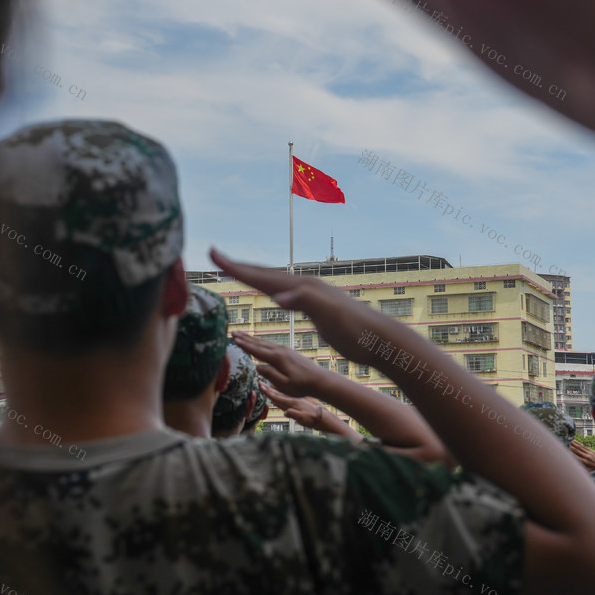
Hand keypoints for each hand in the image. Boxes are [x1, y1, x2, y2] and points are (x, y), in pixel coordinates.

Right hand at [210, 249, 380, 365]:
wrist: (380, 339)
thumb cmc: (356, 331)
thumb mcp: (330, 315)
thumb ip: (305, 301)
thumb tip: (277, 298)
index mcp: (301, 287)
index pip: (261, 276)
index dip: (236, 268)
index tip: (213, 255)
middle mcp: (304, 286)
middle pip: (264, 273)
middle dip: (238, 265)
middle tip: (215, 255)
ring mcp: (310, 295)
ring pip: (273, 282)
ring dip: (252, 275)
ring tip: (235, 270)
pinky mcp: (315, 307)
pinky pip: (284, 294)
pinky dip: (270, 290)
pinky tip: (271, 295)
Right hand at [231, 332, 330, 397]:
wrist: (319, 380)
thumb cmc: (301, 385)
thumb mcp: (284, 385)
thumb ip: (270, 375)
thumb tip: (257, 367)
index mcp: (277, 358)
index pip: (257, 350)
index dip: (245, 345)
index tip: (234, 339)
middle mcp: (280, 351)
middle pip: (259, 343)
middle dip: (245, 337)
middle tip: (232, 332)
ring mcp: (284, 349)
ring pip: (264, 342)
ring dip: (251, 338)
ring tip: (240, 334)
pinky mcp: (288, 351)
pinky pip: (270, 344)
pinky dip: (260, 341)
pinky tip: (257, 342)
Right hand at [261, 383, 323, 427]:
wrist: (322, 416)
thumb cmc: (313, 419)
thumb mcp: (303, 418)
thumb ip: (294, 415)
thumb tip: (285, 412)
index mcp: (292, 403)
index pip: (276, 397)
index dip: (267, 392)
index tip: (260, 386)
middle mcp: (292, 399)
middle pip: (277, 393)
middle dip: (267, 388)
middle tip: (259, 382)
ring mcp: (295, 399)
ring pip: (281, 393)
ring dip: (273, 389)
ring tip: (266, 385)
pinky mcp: (298, 400)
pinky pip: (286, 395)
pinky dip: (280, 392)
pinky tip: (279, 391)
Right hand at [569, 439, 594, 471]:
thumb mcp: (588, 470)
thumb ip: (581, 467)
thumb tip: (575, 464)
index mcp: (585, 462)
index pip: (576, 456)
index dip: (571, 453)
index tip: (566, 451)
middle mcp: (587, 456)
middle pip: (578, 450)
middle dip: (572, 447)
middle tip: (567, 444)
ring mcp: (590, 453)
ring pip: (581, 447)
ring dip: (575, 444)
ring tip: (571, 441)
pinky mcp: (592, 451)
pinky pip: (585, 447)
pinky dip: (580, 444)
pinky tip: (576, 442)